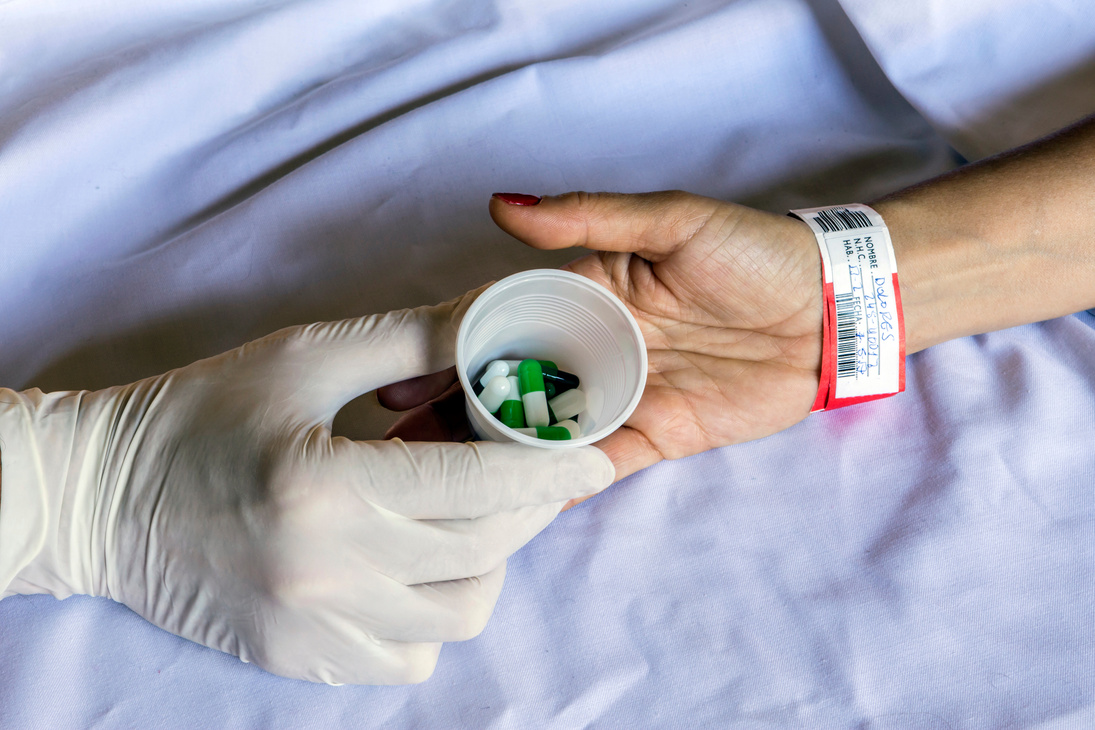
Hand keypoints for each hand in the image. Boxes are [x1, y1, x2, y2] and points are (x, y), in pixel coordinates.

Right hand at [0, 289, 613, 683]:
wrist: (101, 498)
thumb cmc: (198, 412)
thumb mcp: (302, 357)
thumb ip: (410, 340)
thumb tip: (494, 323)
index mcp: (327, 484)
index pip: (476, 482)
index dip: (548, 468)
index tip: (596, 456)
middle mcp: (325, 570)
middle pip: (481, 549)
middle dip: (529, 507)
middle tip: (534, 472)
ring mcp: (312, 628)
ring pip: (459, 613)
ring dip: (487, 562)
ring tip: (468, 517)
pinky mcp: (300, 660)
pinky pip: (411, 656)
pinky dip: (435, 612)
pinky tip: (417, 566)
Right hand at [384, 191, 823, 486]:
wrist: (830, 312)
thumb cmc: (754, 253)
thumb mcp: (673, 220)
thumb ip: (590, 216)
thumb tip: (503, 204)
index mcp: (586, 294)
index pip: (498, 323)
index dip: (443, 352)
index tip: (391, 380)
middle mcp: (592, 348)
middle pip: (506, 386)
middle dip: (449, 416)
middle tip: (392, 453)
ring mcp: (620, 396)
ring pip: (540, 433)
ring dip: (488, 459)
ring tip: (431, 488)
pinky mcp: (655, 436)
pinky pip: (595, 464)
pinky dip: (557, 484)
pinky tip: (509, 505)